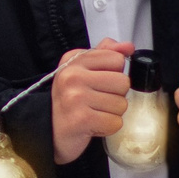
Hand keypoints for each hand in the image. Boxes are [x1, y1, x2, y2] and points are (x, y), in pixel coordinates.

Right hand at [52, 40, 132, 162]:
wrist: (51, 130)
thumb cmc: (70, 100)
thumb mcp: (82, 70)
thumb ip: (105, 54)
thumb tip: (128, 46)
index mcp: (73, 61)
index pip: (117, 59)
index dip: (112, 73)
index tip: (97, 83)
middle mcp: (72, 76)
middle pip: (123, 82)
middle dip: (115, 95)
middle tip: (96, 101)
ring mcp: (75, 98)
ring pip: (121, 104)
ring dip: (111, 113)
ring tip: (93, 113)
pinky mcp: (81, 119)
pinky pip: (115, 122)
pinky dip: (107, 127)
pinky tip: (92, 124)